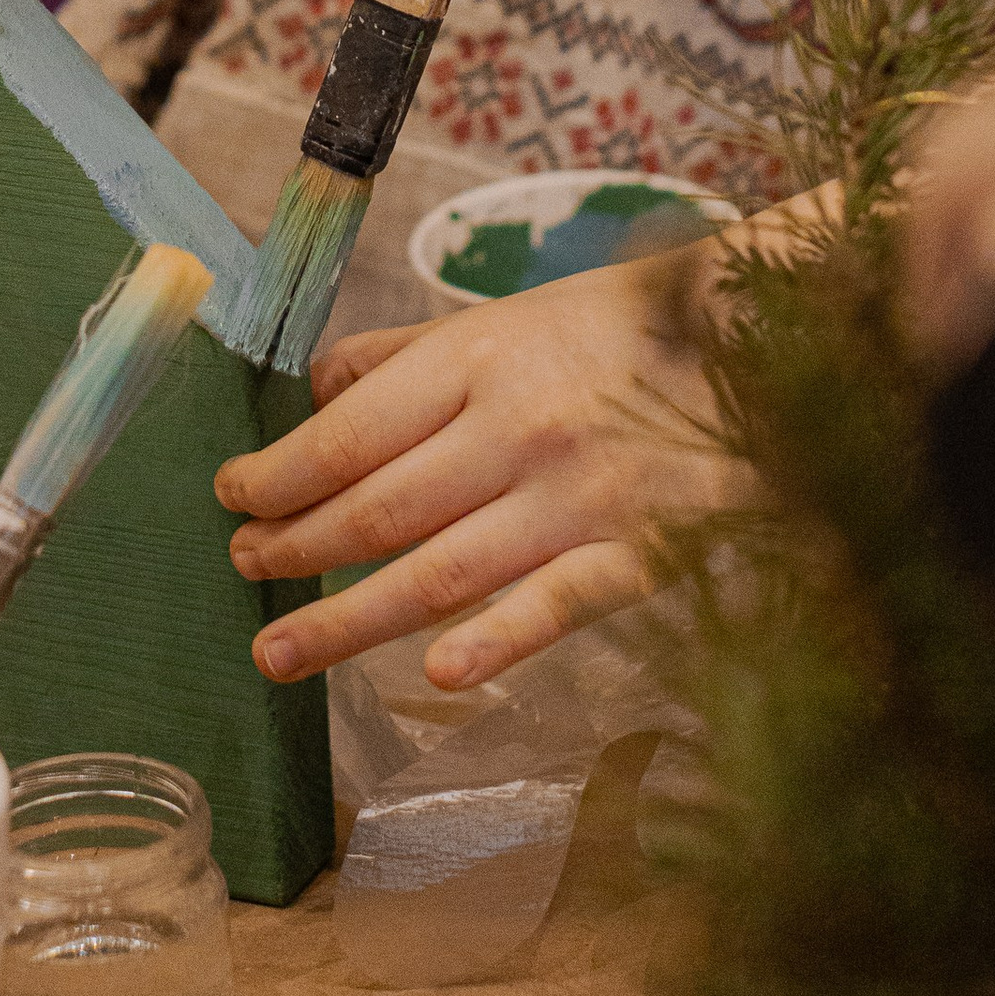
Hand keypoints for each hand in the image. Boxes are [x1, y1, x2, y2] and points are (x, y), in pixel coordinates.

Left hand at [211, 247, 738, 687]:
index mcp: (479, 358)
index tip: (233, 497)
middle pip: (379, 509)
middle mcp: (519, 427)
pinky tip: (440, 679)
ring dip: (349, 619)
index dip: (279, 475)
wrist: (762, 332)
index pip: (350, 433)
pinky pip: (558, 604)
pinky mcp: (643, 550)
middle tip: (243, 573)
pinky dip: (499, 641)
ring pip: (441, 573)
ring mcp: (581, 495)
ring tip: (278, 652)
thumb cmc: (619, 327)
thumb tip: (312, 390)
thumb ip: (405, 356)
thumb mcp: (504, 316)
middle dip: (295, 548)